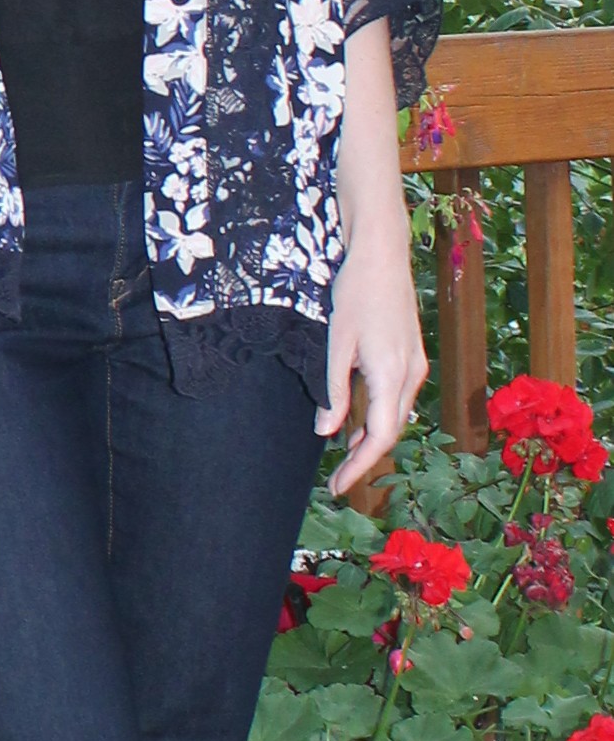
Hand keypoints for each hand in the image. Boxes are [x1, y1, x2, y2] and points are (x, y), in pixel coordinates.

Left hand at [315, 235, 427, 497]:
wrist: (382, 253)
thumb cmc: (355, 292)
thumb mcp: (336, 343)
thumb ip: (333, 391)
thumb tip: (326, 431)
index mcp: (391, 374)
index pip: (379, 437)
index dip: (359, 467)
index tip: (337, 487)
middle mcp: (410, 374)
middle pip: (391, 431)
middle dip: (365, 459)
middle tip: (336, 479)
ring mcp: (415, 364)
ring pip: (396, 416)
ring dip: (372, 439)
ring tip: (344, 457)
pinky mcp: (413, 355)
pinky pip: (399, 398)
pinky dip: (380, 417)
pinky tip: (360, 422)